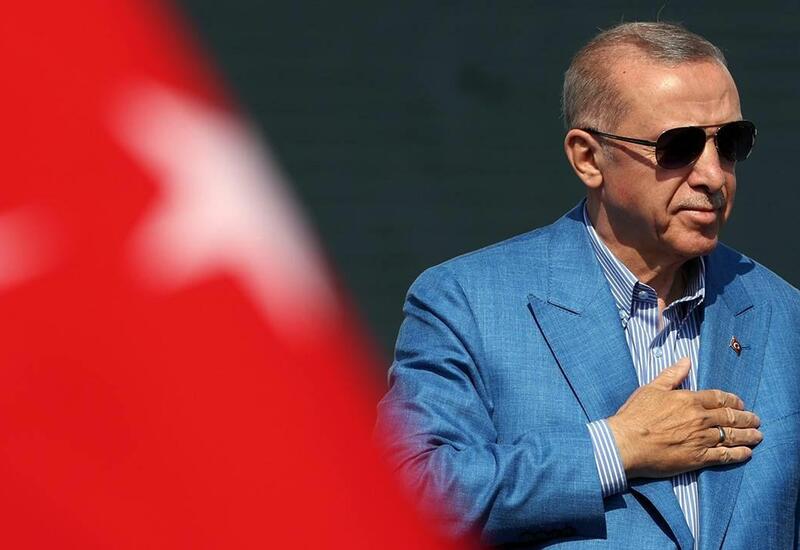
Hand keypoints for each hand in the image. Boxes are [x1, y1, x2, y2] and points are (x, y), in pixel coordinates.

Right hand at [607, 357, 761, 478]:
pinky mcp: (698, 458)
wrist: (626, 442)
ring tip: (757, 435)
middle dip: (746, 418)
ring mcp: (700, 439)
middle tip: (755, 420)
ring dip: (748, 435)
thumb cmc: (635, 415)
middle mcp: (699, 419)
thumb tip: (686, 360)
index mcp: (688, 400)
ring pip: (732, 436)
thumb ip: (671, 375)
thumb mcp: (651, 389)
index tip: (740, 404)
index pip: (719, 398)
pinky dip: (738, 454)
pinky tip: (746, 453)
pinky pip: (724, 456)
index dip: (733, 400)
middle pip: (730, 417)